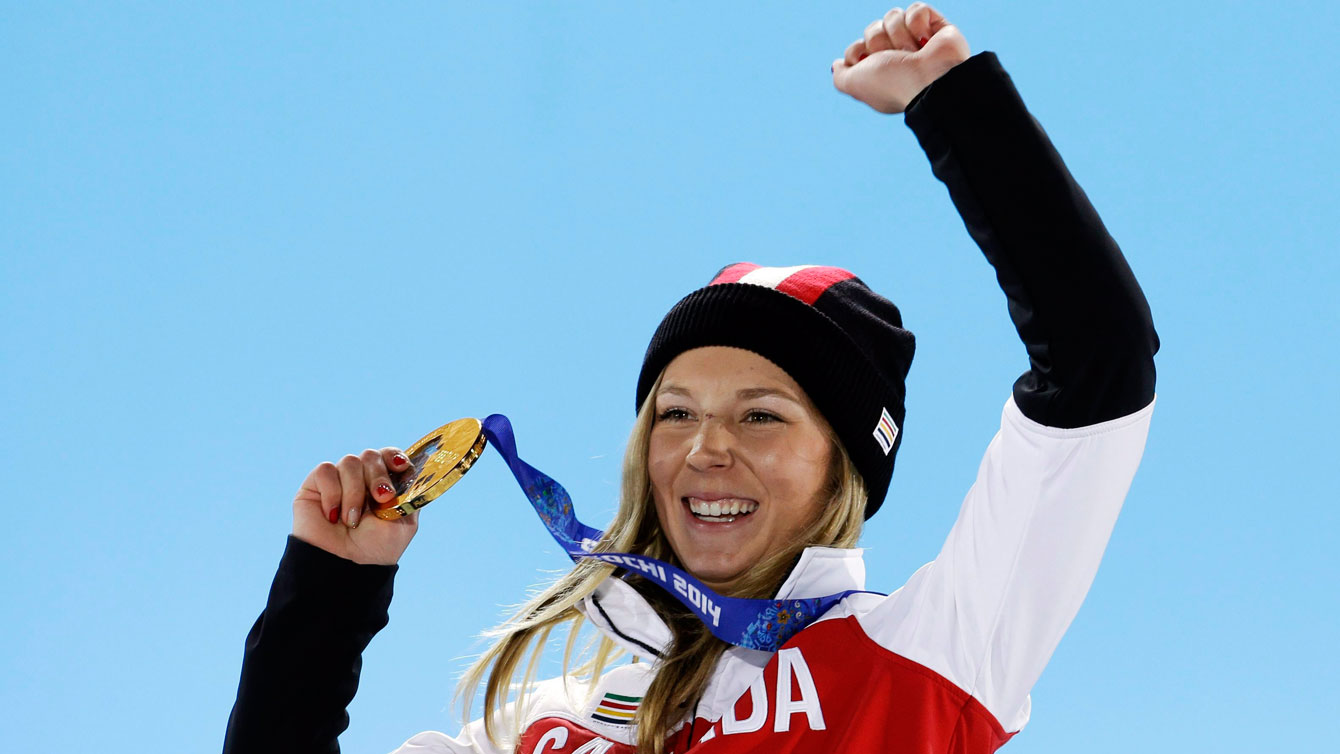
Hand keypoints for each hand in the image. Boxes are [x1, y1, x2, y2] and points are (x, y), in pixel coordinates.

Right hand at [291, 447, 419, 564]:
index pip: (390, 455)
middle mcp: (362, 479)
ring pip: (350, 461)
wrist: (344, 567)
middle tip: (381, 499)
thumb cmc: (375, 549)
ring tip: (352, 520)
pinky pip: (326, 470)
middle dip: (379, 476)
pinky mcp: (315, 485)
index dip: (395, 455)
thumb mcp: (404, 522)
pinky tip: (333, 516)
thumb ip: (410, 494)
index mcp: (384, 484)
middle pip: (371, 455)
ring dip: (355, 492)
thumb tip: (411, 471)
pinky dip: (333, 493)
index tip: (401, 467)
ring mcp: (339, 480)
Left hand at [832, 3, 970, 113]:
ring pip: (893, 16)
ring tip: (913, 53)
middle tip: (894, 58)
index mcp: (879, 72)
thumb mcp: (855, 84)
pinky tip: (926, 41)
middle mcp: (897, 56)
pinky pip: (917, 9)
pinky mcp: (936, 27)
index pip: (856, 47)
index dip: (857, 52)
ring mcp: (916, 40)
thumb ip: (840, 77)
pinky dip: (918, 23)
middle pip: (873, 29)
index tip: (865, 63)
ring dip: (899, 35)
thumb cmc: (893, 84)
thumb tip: (836, 64)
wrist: (930, 81)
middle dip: (879, 42)